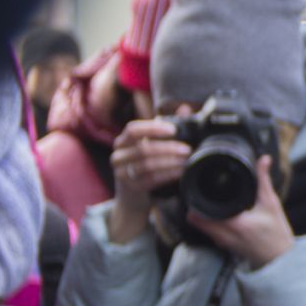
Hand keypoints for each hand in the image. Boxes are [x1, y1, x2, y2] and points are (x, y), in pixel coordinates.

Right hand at [107, 117, 189, 242]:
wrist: (133, 197)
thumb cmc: (145, 165)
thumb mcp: (153, 145)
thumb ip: (166, 127)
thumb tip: (185, 108)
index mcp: (123, 141)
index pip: (133, 129)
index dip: (153, 128)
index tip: (173, 130)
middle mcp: (118, 155)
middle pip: (143, 148)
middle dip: (168, 148)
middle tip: (187, 149)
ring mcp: (121, 172)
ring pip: (147, 165)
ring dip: (170, 162)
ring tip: (186, 160)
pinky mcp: (130, 187)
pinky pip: (150, 179)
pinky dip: (168, 174)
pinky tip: (180, 172)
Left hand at [187, 155, 296, 267]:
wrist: (281, 259)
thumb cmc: (277, 234)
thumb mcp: (271, 204)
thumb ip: (263, 181)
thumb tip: (263, 160)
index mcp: (233, 224)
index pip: (199, 212)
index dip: (196, 199)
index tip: (199, 188)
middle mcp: (223, 235)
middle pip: (194, 219)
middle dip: (196, 205)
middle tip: (202, 193)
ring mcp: (222, 243)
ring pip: (200, 226)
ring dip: (202, 214)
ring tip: (210, 202)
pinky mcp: (224, 246)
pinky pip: (209, 232)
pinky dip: (210, 223)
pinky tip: (221, 215)